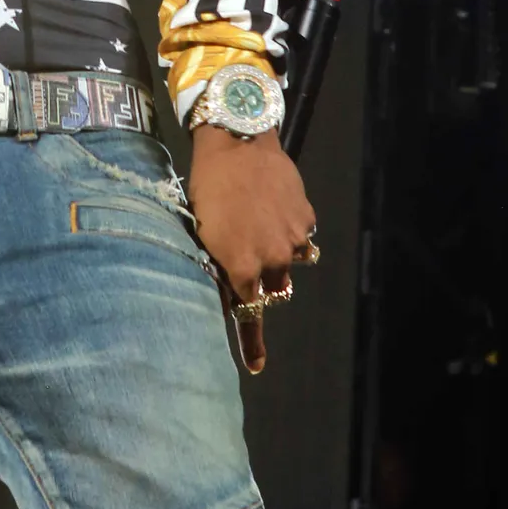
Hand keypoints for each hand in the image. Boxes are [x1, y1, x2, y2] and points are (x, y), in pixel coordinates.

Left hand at [188, 125, 315, 375]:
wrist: (236, 142)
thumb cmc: (208, 187)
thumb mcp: (202, 231)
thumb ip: (218, 265)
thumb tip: (228, 292)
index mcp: (240, 267)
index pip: (249, 315)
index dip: (252, 343)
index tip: (256, 366)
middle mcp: (271, 259)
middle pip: (275, 289)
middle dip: (265, 279)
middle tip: (249, 252)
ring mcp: (292, 239)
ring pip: (292, 262)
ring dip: (280, 253)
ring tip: (261, 223)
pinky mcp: (305, 218)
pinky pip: (301, 235)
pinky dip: (290, 228)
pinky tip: (273, 206)